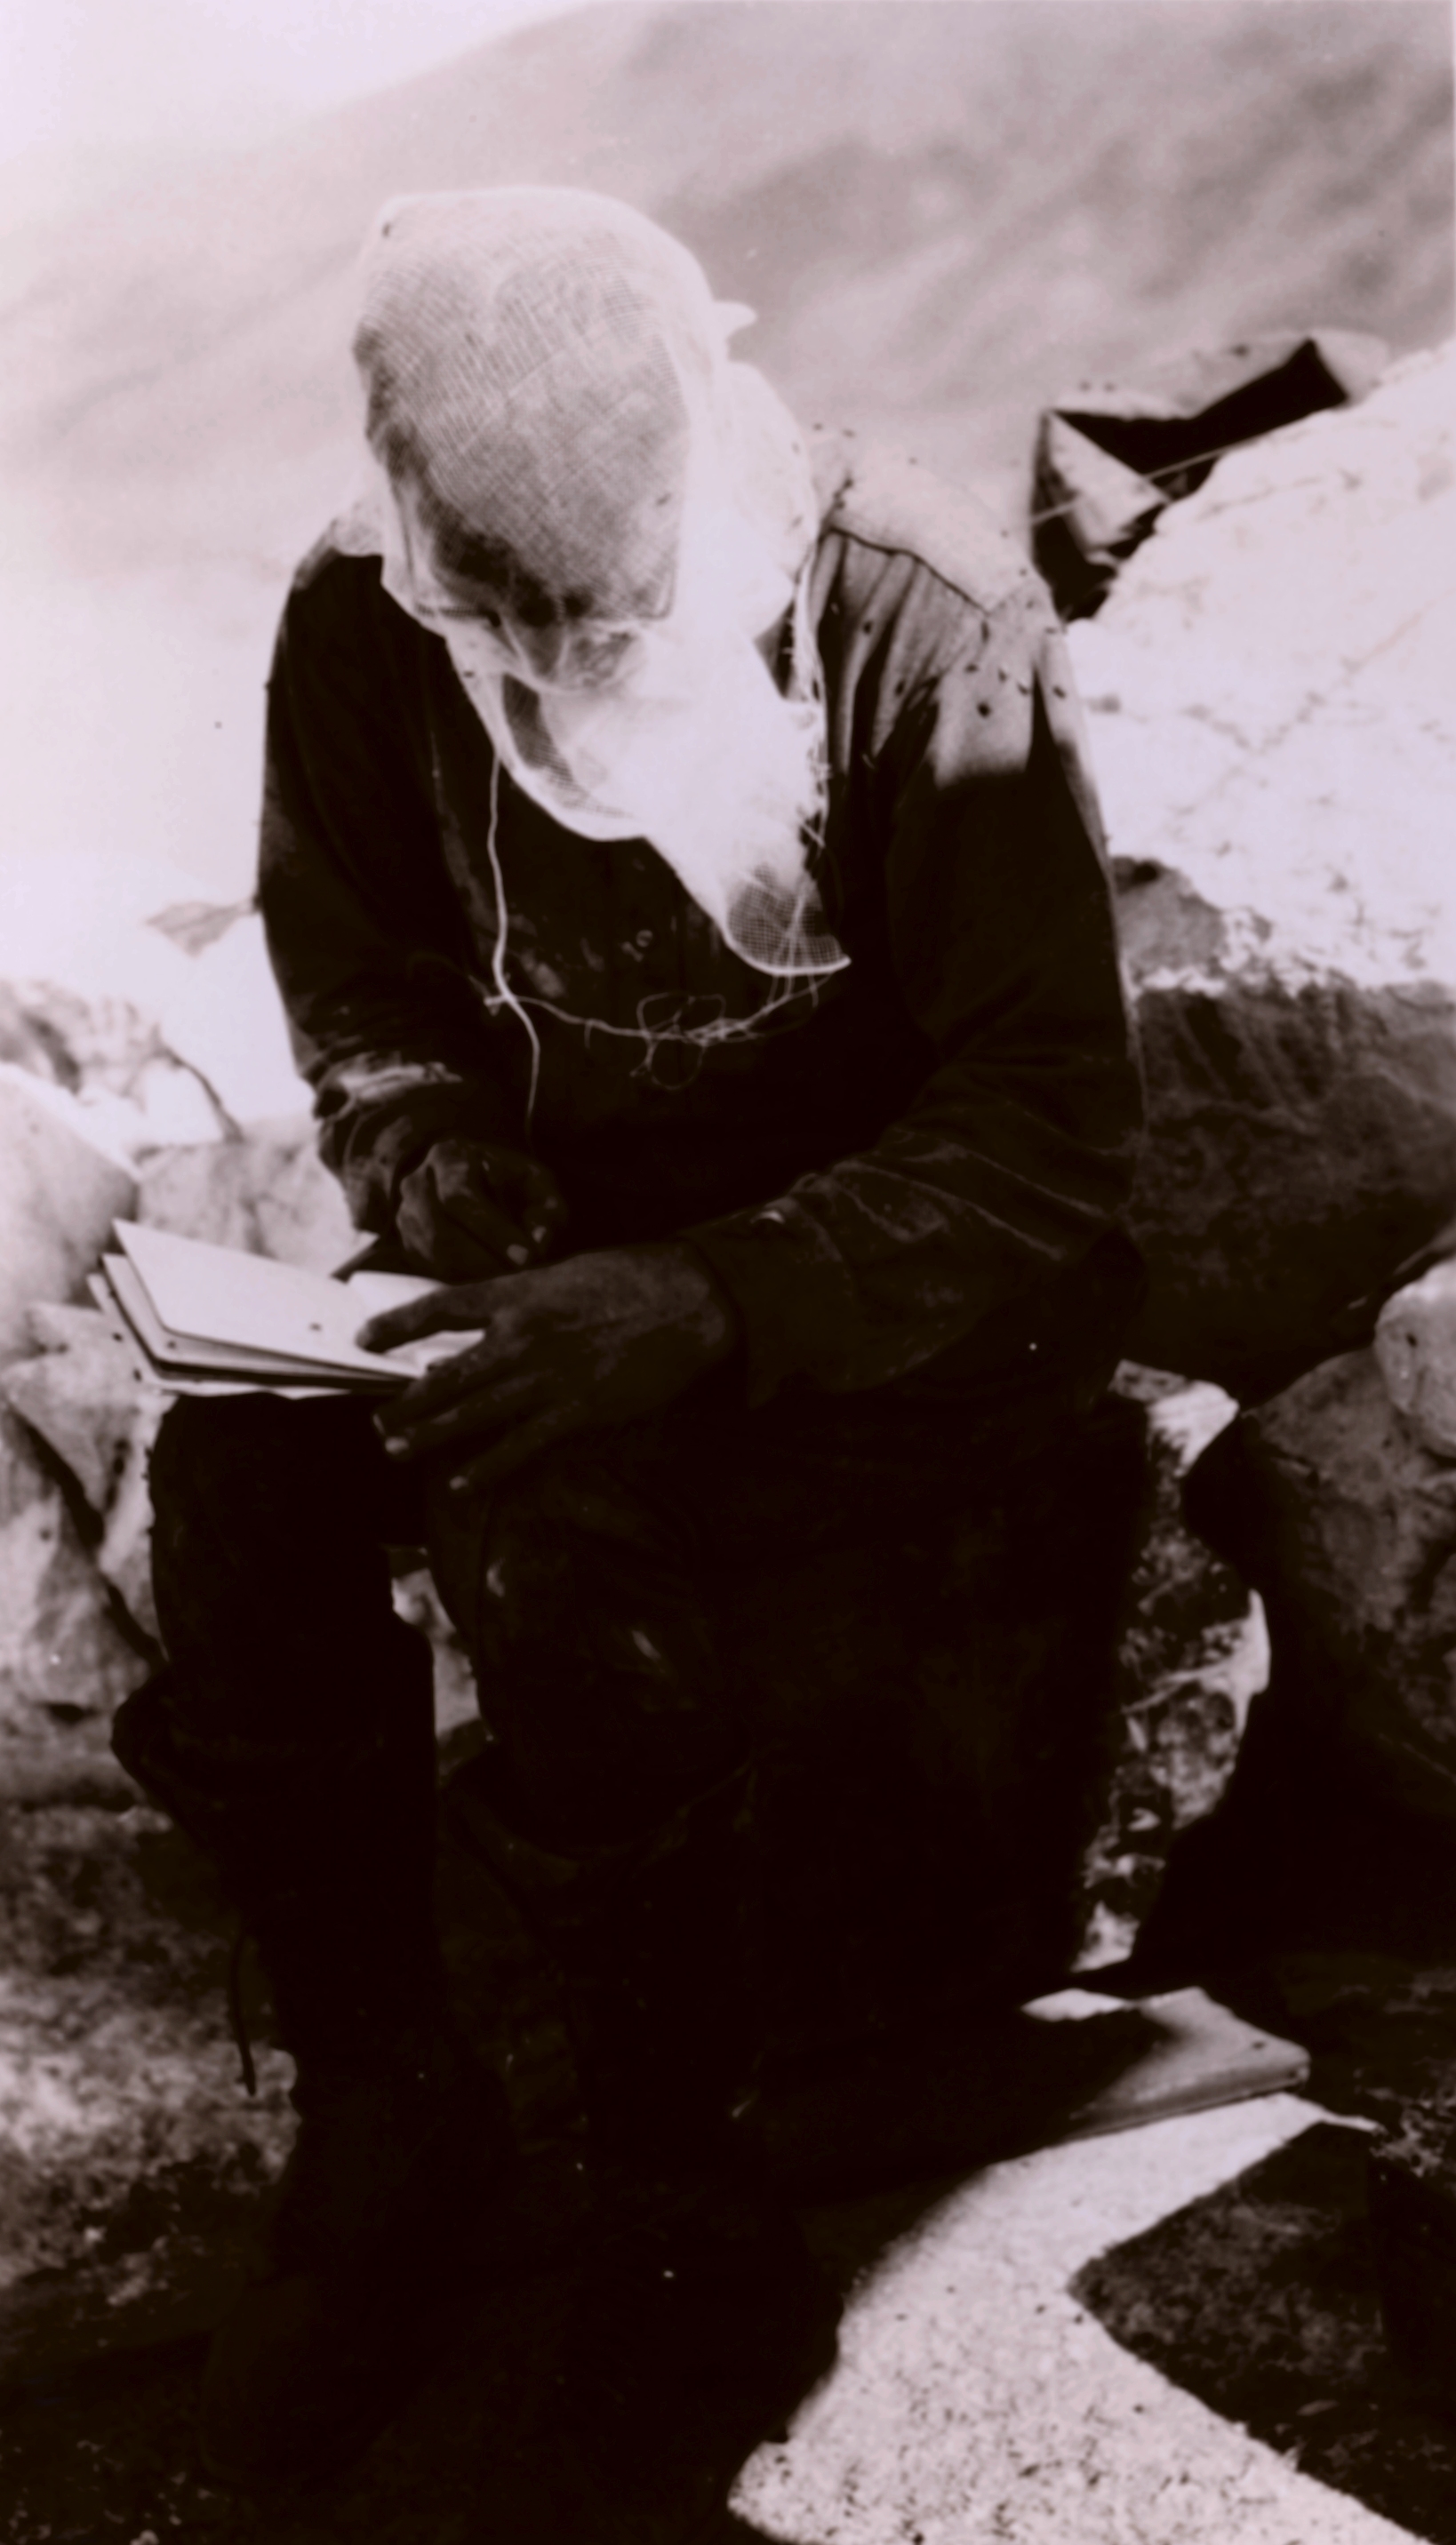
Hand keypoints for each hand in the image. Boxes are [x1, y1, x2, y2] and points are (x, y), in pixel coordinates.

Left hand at [357, 1243, 738, 1490]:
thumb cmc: (632, 1278)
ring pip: (473, 1413)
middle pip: (448, 1375)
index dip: (397, 1325)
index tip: (365, 1339)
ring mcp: (546, 1376)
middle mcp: (520, 1336)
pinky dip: (489, 1467)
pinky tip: (463, 1483)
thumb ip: (525, 1298)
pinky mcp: (577, 1408)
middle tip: (378, 1424)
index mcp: (516, 1294)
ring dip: (431, 1435)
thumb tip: (494, 1320)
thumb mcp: (565, 1273)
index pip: (440, 1308)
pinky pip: (522, 1444)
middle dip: (409, 1404)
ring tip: (397, 1450)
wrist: (689, 1299)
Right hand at [394, 1136, 567, 1279]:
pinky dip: (467, 1278)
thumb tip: (538, 1241)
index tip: (526, 1257)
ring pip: (437, 1257)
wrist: (478, 1182)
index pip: (460, 1198)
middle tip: (521, 1271)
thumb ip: (545, 1209)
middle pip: (442, 1233)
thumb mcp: (537, 1185)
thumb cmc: (512, 1184)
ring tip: (509, 1270)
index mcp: (449, 1156)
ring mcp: (405, 1214)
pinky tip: (491, 1271)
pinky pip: (435, 1270)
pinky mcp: (407, 1243)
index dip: (494, 1231)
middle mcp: (416, 1183)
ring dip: (478, 1272)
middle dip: (487, 1260)